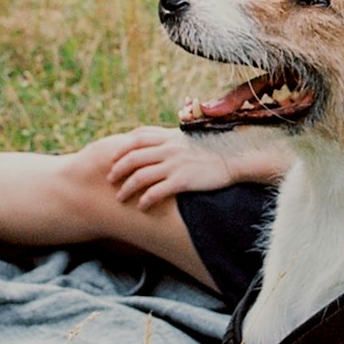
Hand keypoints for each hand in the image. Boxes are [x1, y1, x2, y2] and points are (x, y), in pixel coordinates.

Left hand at [105, 126, 252, 209]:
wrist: (233, 159)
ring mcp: (175, 164)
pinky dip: (145, 200)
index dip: (120, 149)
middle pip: (133, 158)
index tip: (111, 159)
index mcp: (169, 137)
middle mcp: (168, 149)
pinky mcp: (182, 180)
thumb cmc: (210, 150)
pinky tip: (141, 207)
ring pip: (140, 176)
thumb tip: (150, 143)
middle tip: (109, 180)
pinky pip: (156, 192)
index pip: (136, 138)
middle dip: (117, 170)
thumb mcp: (187, 138)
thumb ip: (168, 139)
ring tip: (120, 197)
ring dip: (126, 188)